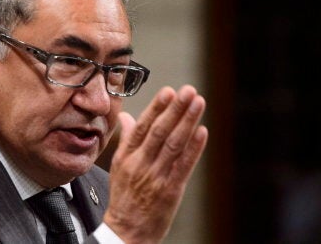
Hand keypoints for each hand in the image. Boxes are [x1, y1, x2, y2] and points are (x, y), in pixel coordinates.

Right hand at [104, 85, 207, 243]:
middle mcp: (141, 164)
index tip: (168, 91)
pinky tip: (202, 132)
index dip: (156, 108)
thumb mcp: (118, 166)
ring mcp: (156, 177)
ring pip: (173, 145)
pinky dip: (194, 148)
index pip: (142, 127)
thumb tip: (128, 117)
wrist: (126, 231)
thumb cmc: (123, 197)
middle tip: (187, 90)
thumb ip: (126, 140)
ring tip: (198, 103)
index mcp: (127, 156)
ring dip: (187, 122)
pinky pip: (183, 166)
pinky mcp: (170, 191)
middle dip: (175, 109)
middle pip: (159, 132)